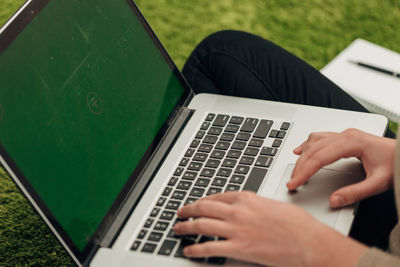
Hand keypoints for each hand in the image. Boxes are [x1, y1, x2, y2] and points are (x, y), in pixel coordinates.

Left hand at [174, 191, 366, 266]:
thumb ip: (254, 205)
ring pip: (202, 225)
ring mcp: (237, 229)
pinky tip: (189, 251)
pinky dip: (195, 249)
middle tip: (180, 212)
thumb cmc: (297, 224)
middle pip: (204, 207)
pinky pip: (209, 247)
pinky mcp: (239, 248)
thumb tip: (246, 208)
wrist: (308, 241)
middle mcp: (238, 211)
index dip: (202, 201)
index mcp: (247, 198)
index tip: (197, 204)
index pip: (217, 196)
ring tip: (178, 229)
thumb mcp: (273, 205)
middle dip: (188, 210)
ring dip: (186, 227)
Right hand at [288, 128, 395, 207]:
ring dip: (302, 156)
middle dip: (300, 166)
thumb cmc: (395, 164)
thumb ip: (356, 193)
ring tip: (294, 170)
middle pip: (313, 149)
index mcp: (351, 142)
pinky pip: (319, 138)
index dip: (304, 171)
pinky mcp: (344, 137)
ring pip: (314, 142)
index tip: (294, 182)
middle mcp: (345, 135)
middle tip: (292, 181)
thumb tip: (335, 200)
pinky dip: (307, 145)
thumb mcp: (378, 183)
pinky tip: (301, 150)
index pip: (319, 157)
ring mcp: (344, 135)